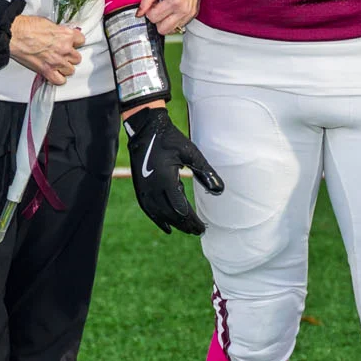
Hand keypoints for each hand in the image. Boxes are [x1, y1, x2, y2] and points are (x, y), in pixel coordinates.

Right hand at [9, 15, 84, 85]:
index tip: (71, 43)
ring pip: (70, 70)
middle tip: (62, 54)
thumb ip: (59, 31)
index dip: (75, 42)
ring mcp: (56, 61)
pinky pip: (60, 80)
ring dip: (64, 68)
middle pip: (77, 58)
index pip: (81, 41)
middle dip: (70, 56)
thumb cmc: (27, 26)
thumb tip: (61, 34)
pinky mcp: (47, 70)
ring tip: (57, 64)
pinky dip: (57, 78)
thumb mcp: (48, 23)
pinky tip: (54, 74)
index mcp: (66, 35)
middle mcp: (64, 49)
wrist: (14, 34)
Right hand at [124, 105, 223, 234]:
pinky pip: (149, 209)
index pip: (181, 209)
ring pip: (159, 214)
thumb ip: (206, 172)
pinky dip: (158, 220)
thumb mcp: (191, 153)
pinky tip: (167, 227)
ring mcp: (144, 189)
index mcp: (165, 180)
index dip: (192, 220)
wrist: (145, 129)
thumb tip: (220, 190)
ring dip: (173, 224)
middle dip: (185, 225)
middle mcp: (152, 188)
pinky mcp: (140, 188)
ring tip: (186, 230)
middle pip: (170, 215)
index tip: (203, 227)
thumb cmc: (170, 139)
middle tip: (198, 231)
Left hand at [139, 0, 200, 33]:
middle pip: (162, 29)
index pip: (154, 18)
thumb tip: (139, 13)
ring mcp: (189, 14)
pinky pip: (179, 26)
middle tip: (157, 9)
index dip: (149, 12)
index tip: (152, 5)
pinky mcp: (193, 15)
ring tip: (165, 9)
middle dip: (157, 20)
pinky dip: (173, 21)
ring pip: (171, 30)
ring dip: (165, 22)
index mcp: (174, 1)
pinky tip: (172, 10)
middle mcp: (183, 10)